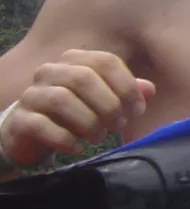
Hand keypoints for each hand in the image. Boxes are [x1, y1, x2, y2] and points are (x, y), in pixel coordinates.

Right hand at [2, 50, 155, 166]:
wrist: (32, 133)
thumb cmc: (75, 112)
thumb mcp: (103, 100)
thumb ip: (125, 92)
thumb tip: (150, 89)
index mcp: (74, 60)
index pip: (106, 62)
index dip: (127, 85)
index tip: (137, 110)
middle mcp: (50, 71)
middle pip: (84, 78)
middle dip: (109, 104)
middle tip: (119, 125)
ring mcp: (32, 94)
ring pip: (61, 98)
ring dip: (88, 121)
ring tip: (99, 137)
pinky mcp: (19, 120)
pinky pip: (41, 125)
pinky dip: (65, 138)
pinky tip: (79, 147)